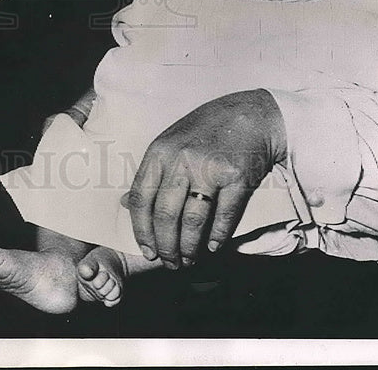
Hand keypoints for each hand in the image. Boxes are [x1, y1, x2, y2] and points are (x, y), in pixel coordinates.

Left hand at [122, 89, 286, 268]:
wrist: (251, 115)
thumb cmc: (207, 130)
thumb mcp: (171, 142)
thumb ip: (152, 172)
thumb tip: (126, 203)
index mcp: (160, 152)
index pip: (141, 198)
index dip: (141, 230)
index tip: (146, 250)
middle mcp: (181, 160)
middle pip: (166, 215)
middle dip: (166, 246)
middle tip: (169, 262)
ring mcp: (209, 168)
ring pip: (193, 221)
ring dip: (189, 248)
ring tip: (189, 260)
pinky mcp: (236, 177)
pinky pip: (223, 217)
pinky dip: (217, 237)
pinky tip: (212, 247)